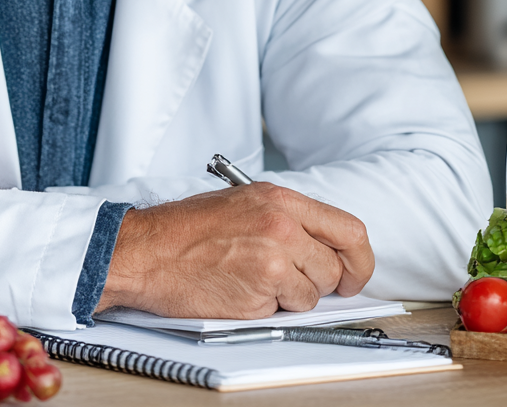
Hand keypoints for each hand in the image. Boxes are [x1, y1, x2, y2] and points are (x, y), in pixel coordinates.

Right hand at [97, 182, 373, 317]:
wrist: (148, 250)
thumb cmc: (185, 230)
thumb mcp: (241, 202)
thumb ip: (285, 218)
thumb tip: (320, 245)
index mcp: (279, 198)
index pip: (349, 229)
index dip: (358, 258)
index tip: (351, 272)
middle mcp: (282, 223)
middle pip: (338, 264)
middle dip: (330, 282)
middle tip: (314, 286)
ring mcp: (273, 256)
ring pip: (315, 291)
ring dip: (294, 295)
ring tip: (258, 280)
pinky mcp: (260, 288)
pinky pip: (288, 308)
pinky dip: (271, 307)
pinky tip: (243, 290)